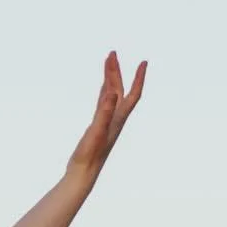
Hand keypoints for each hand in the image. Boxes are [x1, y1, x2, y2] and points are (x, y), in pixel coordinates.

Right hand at [66, 50, 146, 186]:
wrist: (83, 173)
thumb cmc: (89, 155)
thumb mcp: (96, 131)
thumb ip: (104, 112)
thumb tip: (112, 93)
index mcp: (118, 119)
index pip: (133, 94)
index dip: (139, 78)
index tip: (143, 62)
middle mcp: (115, 119)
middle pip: (120, 90)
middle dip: (117, 71)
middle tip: (112, 54)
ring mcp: (107, 122)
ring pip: (111, 95)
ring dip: (110, 79)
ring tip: (107, 62)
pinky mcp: (97, 126)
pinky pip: (103, 103)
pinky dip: (103, 91)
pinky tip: (103, 87)